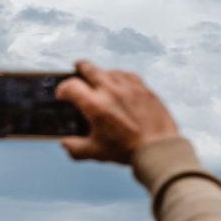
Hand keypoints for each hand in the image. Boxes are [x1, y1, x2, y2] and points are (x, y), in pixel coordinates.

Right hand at [57, 61, 182, 165]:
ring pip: (109, 71)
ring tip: (99, 79)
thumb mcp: (95, 152)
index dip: (62, 89)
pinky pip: (128, 75)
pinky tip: (120, 81)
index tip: (62, 94)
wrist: (158, 148)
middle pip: (89, 68)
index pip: (71, 86)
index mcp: (95, 105)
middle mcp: (111, 91)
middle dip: (79, 68)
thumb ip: (75, 148)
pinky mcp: (144, 89)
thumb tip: (65, 144)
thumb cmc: (127, 150)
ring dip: (101, 73)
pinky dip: (120, 76)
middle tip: (77, 69)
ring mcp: (129, 87)